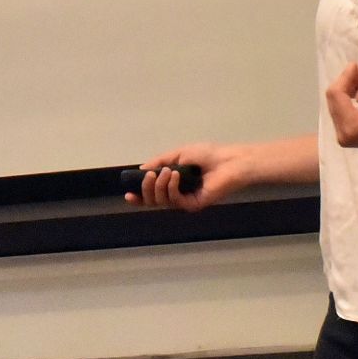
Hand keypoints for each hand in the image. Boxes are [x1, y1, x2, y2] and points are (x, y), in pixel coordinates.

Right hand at [125, 142, 245, 212]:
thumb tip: (141, 169)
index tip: (128, 194)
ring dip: (159, 185)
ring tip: (167, 171)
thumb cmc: (208, 154)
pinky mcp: (193, 205)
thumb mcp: (179, 153)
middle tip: (148, 176)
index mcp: (173, 182)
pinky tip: (175, 176)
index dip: (139, 195)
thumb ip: (160, 161)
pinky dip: (171, 188)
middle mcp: (178, 193)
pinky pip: (174, 201)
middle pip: (153, 200)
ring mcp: (185, 200)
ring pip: (161, 201)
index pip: (152, 194)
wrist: (229, 160)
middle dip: (146, 188)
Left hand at [324, 63, 357, 152]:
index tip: (357, 64)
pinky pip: (343, 107)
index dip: (345, 78)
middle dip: (347, 80)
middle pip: (334, 99)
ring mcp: (345, 134)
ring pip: (338, 101)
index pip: (337, 97)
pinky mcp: (349, 131)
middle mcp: (343, 134)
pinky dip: (351, 93)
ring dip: (350, 85)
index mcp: (352, 130)